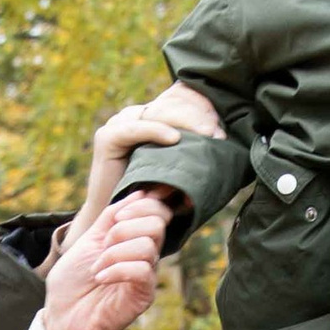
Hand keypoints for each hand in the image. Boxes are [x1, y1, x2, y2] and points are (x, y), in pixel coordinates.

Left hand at [41, 190, 169, 329]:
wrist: (61, 317)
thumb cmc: (72, 282)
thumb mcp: (88, 239)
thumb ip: (111, 216)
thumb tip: (140, 194)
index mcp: (133, 239)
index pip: (157, 211)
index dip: (139, 206)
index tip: (114, 217)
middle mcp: (144, 256)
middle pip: (157, 224)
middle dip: (124, 228)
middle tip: (103, 245)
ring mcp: (146, 276)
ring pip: (148, 246)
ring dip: (114, 252)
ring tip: (97, 268)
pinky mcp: (143, 296)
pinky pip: (143, 271)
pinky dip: (116, 269)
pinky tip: (100, 278)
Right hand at [77, 82, 219, 224]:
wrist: (118, 222)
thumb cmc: (149, 199)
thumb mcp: (174, 169)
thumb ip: (188, 152)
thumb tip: (222, 140)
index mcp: (149, 121)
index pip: (178, 107)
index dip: (201, 114)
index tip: (222, 131)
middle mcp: (132, 118)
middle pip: (168, 107)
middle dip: (196, 116)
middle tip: (217, 132)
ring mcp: (117, 125)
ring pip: (155, 113)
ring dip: (183, 121)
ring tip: (205, 133)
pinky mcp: (107, 138)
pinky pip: (136, 128)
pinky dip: (156, 131)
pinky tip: (175, 138)